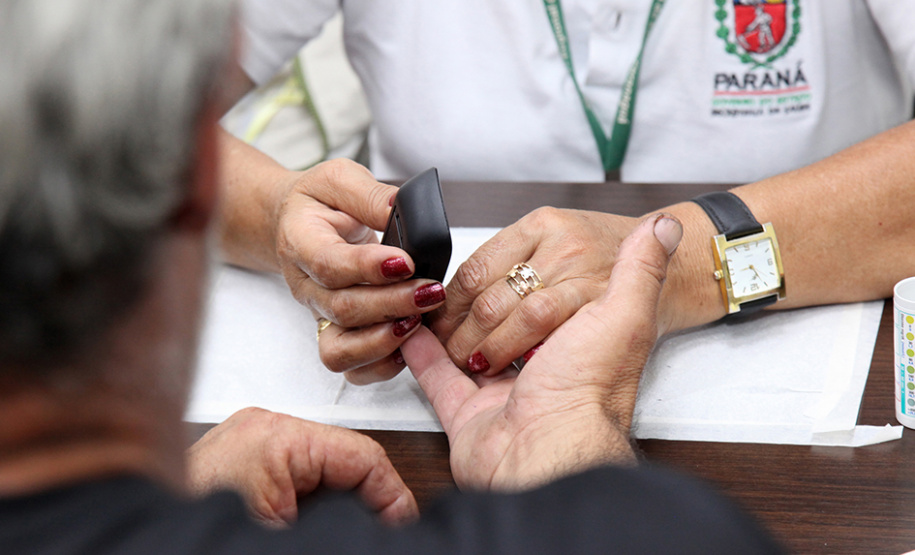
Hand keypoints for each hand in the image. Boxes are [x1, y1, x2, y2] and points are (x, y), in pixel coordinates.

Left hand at [186, 407, 418, 525]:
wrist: (134, 541)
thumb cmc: (189, 529)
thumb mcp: (280, 531)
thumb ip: (337, 523)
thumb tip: (382, 525)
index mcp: (275, 437)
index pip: (363, 455)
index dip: (392, 496)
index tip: (403, 526)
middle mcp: (263, 427)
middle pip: (345, 458)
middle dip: (367, 499)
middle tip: (378, 531)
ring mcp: (251, 440)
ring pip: (323, 466)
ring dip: (341, 500)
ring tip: (341, 528)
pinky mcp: (242, 456)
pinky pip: (297, 472)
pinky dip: (313, 499)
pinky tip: (311, 522)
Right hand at [274, 159, 446, 383]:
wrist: (296, 224)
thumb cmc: (319, 202)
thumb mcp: (338, 180)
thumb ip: (368, 195)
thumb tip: (400, 209)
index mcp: (299, 241)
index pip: (329, 262)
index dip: (367, 267)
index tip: (407, 261)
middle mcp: (305, 285)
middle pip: (343, 308)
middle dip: (392, 304)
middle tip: (431, 292)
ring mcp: (318, 314)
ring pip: (340, 348)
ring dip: (384, 341)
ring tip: (419, 321)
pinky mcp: (334, 333)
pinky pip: (349, 367)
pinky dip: (379, 366)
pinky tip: (408, 347)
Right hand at [403, 215, 681, 489]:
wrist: (551, 454)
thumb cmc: (589, 391)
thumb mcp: (624, 312)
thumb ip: (640, 267)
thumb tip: (666, 228)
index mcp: (578, 342)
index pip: (543, 298)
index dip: (525, 279)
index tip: (517, 260)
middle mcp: (543, 370)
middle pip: (502, 322)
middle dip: (482, 304)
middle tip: (465, 283)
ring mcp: (503, 393)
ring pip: (469, 347)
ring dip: (450, 323)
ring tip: (432, 298)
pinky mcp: (468, 415)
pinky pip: (437, 378)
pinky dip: (421, 353)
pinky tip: (411, 331)